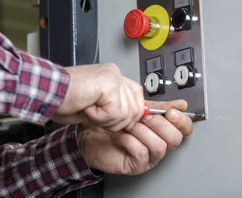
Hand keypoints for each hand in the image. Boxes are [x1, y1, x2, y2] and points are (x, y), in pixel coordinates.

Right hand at [53, 63, 144, 131]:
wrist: (46, 93)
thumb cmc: (62, 99)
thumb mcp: (95, 108)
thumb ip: (114, 109)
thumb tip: (133, 119)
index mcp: (111, 76)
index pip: (137, 98)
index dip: (127, 115)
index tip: (111, 120)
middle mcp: (114, 73)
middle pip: (136, 109)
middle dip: (115, 121)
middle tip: (94, 113)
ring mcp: (113, 77)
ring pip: (126, 113)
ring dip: (105, 119)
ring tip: (88, 108)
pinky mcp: (109, 84)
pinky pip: (115, 112)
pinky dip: (99, 117)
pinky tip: (86, 106)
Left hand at [77, 99, 193, 174]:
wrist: (86, 134)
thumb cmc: (108, 122)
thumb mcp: (132, 108)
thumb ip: (155, 106)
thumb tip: (180, 104)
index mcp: (161, 129)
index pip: (184, 128)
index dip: (182, 120)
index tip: (171, 111)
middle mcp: (158, 143)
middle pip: (176, 138)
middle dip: (160, 123)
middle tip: (143, 115)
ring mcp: (148, 156)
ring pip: (160, 146)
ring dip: (143, 131)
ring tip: (127, 124)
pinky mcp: (136, 165)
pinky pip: (142, 153)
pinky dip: (130, 140)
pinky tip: (120, 134)